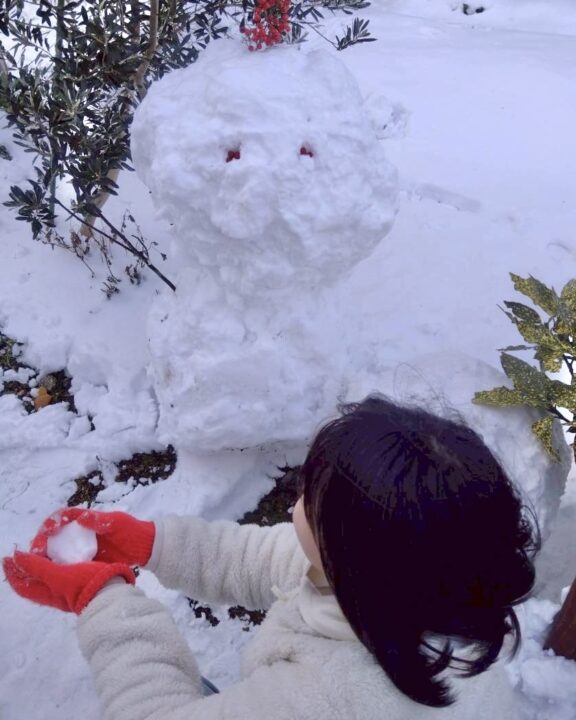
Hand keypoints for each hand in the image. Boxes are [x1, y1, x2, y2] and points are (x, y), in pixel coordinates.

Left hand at [3, 551, 134, 613]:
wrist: (113, 592)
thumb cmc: (85, 584)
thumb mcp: (59, 576)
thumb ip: (37, 567)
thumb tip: (16, 557)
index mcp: (47, 593)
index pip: (23, 585)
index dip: (13, 572)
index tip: (7, 557)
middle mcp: (55, 592)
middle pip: (33, 581)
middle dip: (25, 568)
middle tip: (21, 552)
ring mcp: (67, 588)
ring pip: (47, 576)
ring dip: (40, 564)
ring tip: (40, 551)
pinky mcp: (80, 581)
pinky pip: (61, 571)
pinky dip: (56, 562)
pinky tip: (62, 554)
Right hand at [31, 508, 155, 566]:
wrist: (146, 548)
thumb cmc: (133, 531)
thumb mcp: (118, 523)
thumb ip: (100, 520)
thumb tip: (80, 517)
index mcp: (87, 520)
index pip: (62, 517)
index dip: (50, 523)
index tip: (45, 533)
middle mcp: (81, 532)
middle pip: (55, 535)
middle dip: (42, 542)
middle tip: (35, 554)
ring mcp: (82, 547)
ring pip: (58, 550)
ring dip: (46, 557)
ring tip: (37, 567)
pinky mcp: (85, 561)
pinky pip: (67, 563)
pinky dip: (57, 568)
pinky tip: (52, 576)